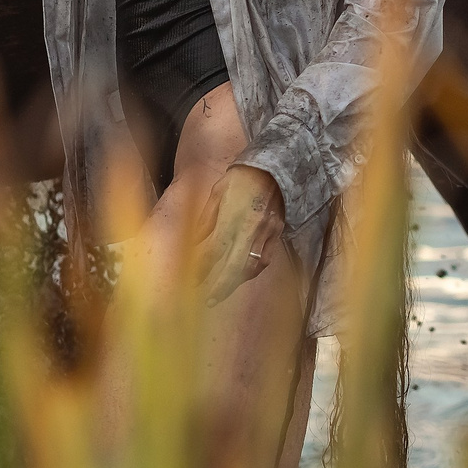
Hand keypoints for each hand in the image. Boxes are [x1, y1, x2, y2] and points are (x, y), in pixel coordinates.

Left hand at [198, 164, 286, 305]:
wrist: (275, 167)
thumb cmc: (241, 178)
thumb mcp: (217, 193)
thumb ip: (207, 219)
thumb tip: (195, 242)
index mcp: (233, 216)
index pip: (215, 249)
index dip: (203, 267)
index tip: (191, 279)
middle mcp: (251, 228)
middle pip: (234, 266)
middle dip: (219, 287)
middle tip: (206, 299)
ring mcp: (267, 233)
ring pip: (250, 267)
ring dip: (235, 283)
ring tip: (219, 293)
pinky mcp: (277, 235)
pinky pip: (263, 261)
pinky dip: (250, 272)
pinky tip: (240, 277)